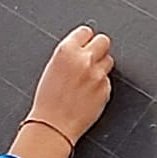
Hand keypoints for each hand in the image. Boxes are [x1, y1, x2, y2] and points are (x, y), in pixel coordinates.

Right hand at [14, 25, 113, 157]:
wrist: (53, 126)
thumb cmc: (47, 101)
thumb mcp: (51, 68)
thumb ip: (69, 55)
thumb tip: (83, 48)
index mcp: (66, 51)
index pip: (85, 31)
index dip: (85, 39)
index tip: (85, 44)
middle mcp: (84, 60)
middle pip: (104, 41)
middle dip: (99, 49)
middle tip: (91, 59)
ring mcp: (98, 75)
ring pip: (109, 61)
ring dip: (101, 67)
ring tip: (88, 80)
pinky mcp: (106, 90)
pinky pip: (108, 81)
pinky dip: (101, 86)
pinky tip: (88, 94)